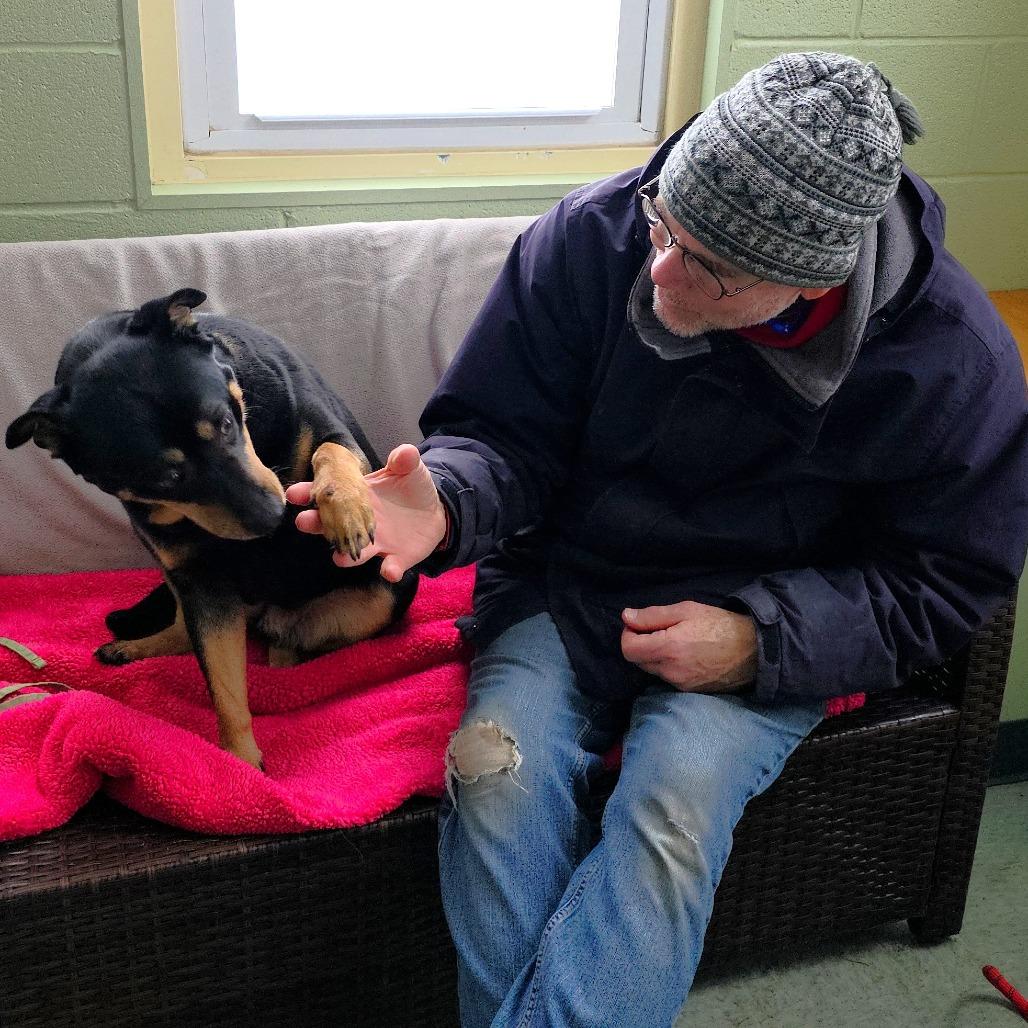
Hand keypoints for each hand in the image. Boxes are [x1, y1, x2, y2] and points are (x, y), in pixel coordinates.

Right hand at [286, 443, 447, 582]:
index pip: (328, 495)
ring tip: (339, 557)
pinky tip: (389, 571)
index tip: (294, 493)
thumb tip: (404, 452)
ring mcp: (376, 544)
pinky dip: (390, 571)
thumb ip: (404, 459)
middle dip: (315, 525)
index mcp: (357, 498)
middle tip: (302, 521)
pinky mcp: (397, 559)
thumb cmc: (413, 487)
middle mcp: (359, 524)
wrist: (435, 511)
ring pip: (355, 555)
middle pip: (330, 527)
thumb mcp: (409, 469)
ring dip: (347, 557)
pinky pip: (391, 568)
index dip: (308, 493)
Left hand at [620, 600, 756, 692]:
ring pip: (653, 670)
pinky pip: (668, 678)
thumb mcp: (686, 610)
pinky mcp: (689, 692)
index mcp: (668, 648)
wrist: (754, 650)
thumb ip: (652, 615)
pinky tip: (686, 655)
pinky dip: (669, 666)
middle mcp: (671, 671)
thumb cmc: (720, 625)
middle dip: (641, 645)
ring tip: (677, 641)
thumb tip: (626, 617)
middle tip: (659, 630)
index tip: (639, 625)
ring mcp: (680, 684)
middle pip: (638, 661)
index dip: (628, 634)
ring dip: (655, 656)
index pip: (628, 649)